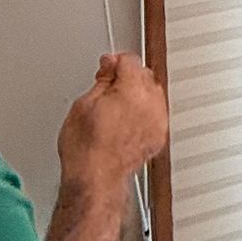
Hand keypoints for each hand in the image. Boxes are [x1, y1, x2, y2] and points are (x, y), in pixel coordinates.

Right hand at [60, 52, 168, 182]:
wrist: (95, 180)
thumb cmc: (86, 149)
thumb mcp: (83, 104)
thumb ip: (102, 80)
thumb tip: (109, 67)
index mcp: (132, 91)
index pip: (131, 60)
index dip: (115, 62)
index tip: (107, 67)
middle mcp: (150, 105)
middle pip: (145, 76)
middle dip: (128, 77)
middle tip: (107, 88)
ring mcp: (158, 122)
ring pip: (153, 94)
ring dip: (138, 95)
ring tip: (115, 107)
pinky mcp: (159, 137)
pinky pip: (156, 114)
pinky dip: (144, 113)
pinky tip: (126, 122)